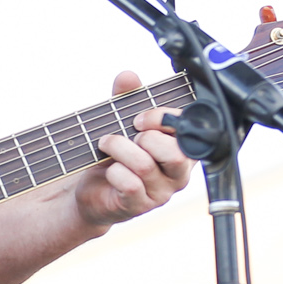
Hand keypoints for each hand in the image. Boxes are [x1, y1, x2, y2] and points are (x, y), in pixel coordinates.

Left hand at [74, 70, 191, 227]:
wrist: (94, 189)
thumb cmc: (116, 154)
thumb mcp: (121, 121)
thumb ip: (127, 98)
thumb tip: (128, 77)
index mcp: (182, 148)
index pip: (188, 130)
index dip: (162, 118)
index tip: (139, 118)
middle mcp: (178, 173)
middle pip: (175, 153)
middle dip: (145, 137)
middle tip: (127, 135)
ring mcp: (161, 192)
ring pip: (145, 166)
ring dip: (119, 148)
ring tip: (107, 144)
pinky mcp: (140, 206)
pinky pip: (130, 185)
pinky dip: (114, 171)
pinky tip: (108, 169)